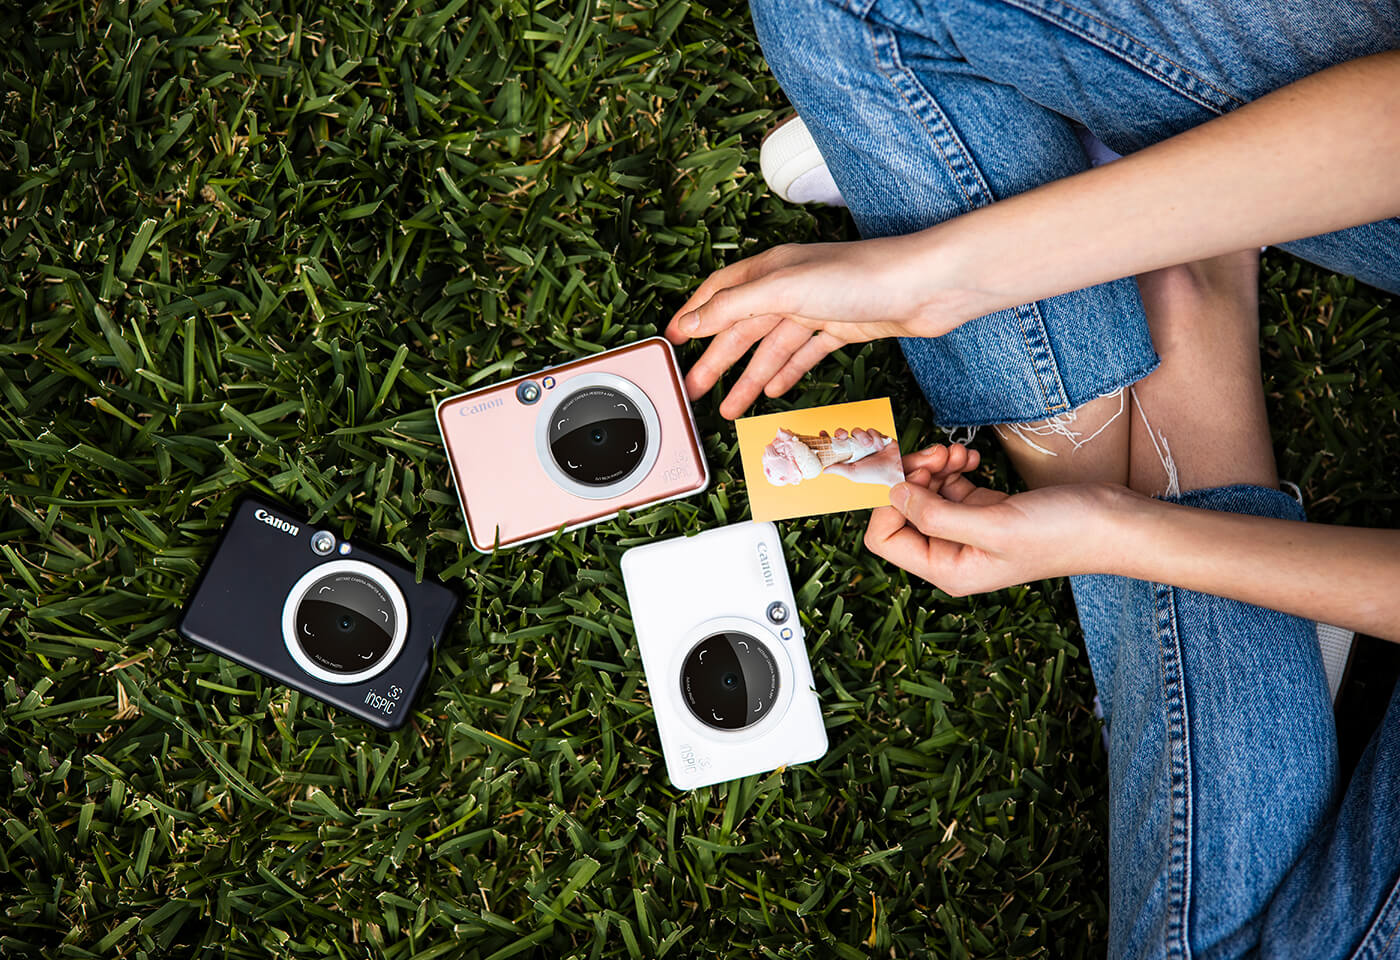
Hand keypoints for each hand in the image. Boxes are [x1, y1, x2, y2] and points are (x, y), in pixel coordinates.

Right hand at [664, 236, 968, 417]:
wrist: (926, 287)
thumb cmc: (862, 276)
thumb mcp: (784, 289)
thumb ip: (734, 306)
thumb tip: (692, 321)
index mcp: (770, 271)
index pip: (719, 293)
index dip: (693, 316)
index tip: (671, 340)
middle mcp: (791, 286)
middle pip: (742, 328)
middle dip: (717, 360)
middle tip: (695, 390)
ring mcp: (817, 308)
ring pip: (772, 347)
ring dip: (749, 378)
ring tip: (730, 409)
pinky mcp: (843, 327)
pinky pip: (804, 353)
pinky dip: (786, 372)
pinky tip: (773, 391)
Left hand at [822, 429, 904, 486]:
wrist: (895, 469)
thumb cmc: (874, 474)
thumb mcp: (853, 473)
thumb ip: (839, 469)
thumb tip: (824, 469)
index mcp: (847, 457)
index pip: (833, 446)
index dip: (826, 439)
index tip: (822, 433)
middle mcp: (854, 448)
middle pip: (842, 434)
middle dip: (840, 432)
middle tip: (843, 436)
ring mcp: (864, 442)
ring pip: (856, 431)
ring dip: (862, 437)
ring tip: (869, 446)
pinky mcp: (876, 436)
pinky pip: (870, 430)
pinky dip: (874, 437)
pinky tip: (879, 446)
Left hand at [862, 444, 1126, 594]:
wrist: (1113, 524)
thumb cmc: (1063, 533)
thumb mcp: (994, 525)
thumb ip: (936, 515)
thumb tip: (892, 494)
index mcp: (948, 570)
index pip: (885, 538)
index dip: (886, 502)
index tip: (901, 468)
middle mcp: (953, 555)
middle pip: (902, 512)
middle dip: (911, 477)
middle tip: (933, 452)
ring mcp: (968, 532)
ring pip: (924, 494)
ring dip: (932, 466)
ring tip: (954, 452)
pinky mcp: (984, 510)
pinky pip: (948, 486)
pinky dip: (951, 467)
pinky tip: (970, 457)